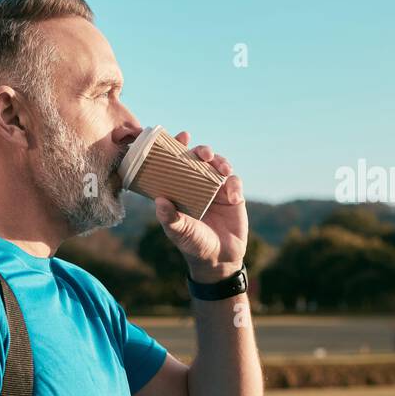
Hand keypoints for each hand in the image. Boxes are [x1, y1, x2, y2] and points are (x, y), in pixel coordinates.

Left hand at [152, 132, 247, 283]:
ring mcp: (216, 189)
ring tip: (221, 169)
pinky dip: (234, 186)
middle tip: (203, 154)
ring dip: (221, 162)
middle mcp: (198, 185)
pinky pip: (235, 183)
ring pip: (219, 166)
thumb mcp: (180, 232)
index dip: (178, 147)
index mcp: (180, 188)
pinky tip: (233, 197)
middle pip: (201, 159)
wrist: (218, 259)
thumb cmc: (193, 244)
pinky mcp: (234, 195)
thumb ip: (170, 219)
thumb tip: (159, 201)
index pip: (177, 163)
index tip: (181, 136)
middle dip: (203, 150)